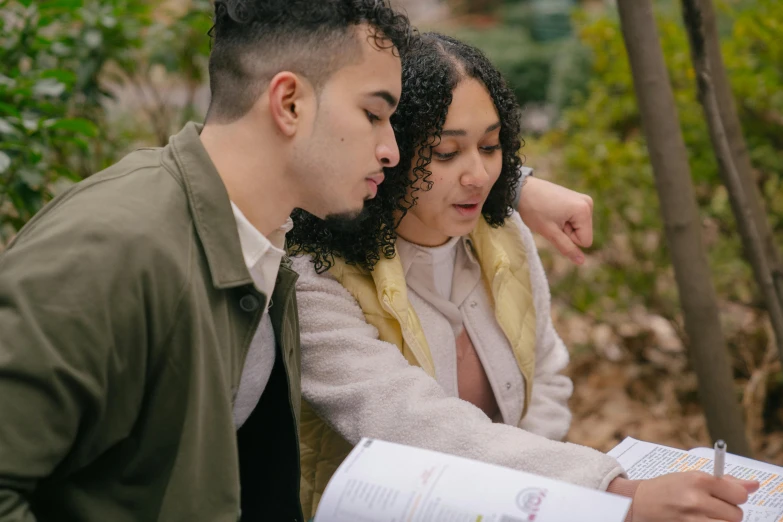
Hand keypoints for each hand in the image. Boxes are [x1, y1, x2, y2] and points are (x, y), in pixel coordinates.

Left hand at [517, 176, 592, 264]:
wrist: (522, 190)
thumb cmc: (534, 210)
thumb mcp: (550, 233)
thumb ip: (567, 248)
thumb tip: (581, 262)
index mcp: (584, 210)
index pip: (585, 241)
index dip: (568, 239)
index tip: (555, 225)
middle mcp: (588, 203)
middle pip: (583, 234)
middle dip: (566, 232)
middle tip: (551, 220)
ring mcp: (583, 200)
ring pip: (578, 227)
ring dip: (564, 226)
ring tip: (551, 215)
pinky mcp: (576, 199)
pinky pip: (574, 219)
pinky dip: (563, 219)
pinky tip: (553, 211)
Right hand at [629, 473, 758, 521]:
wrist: (638, 502)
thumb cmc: (667, 488)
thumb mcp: (691, 477)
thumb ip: (724, 482)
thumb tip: (754, 485)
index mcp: (698, 480)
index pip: (740, 494)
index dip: (736, 497)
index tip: (726, 496)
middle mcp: (696, 500)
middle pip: (736, 515)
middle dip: (727, 512)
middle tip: (711, 507)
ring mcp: (692, 520)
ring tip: (706, 516)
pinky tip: (699, 520)